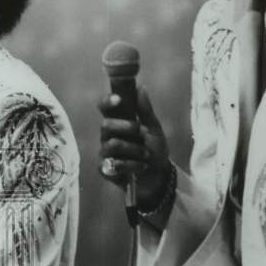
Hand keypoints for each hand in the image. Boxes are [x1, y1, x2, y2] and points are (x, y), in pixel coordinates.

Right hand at [98, 86, 171, 209]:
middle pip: (106, 125)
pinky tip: (141, 167)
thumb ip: (146, 111)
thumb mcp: (154, 130)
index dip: (108, 102)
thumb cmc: (155, 151)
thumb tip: (141, 88)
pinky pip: (113, 164)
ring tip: (146, 155)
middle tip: (140, 131)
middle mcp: (108, 136)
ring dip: (133, 149)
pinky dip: (131, 165)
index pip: (105, 108)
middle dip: (125, 127)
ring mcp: (105, 153)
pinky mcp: (105, 169)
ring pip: (112, 144)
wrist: (160, 177)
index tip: (119, 99)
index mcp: (118, 123)